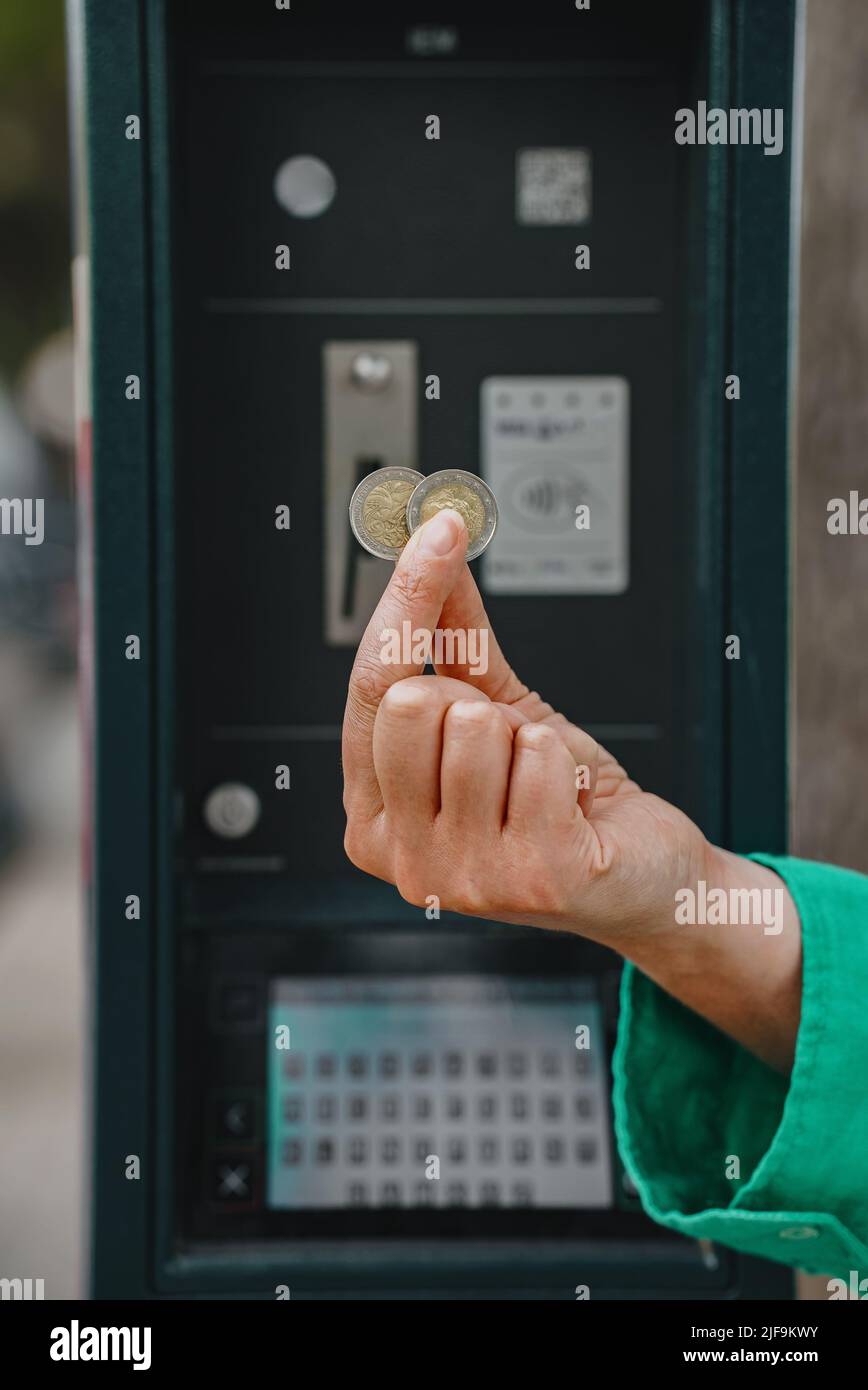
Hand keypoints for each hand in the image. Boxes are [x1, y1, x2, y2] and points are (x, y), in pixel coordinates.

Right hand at [342, 507, 801, 1071]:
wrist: (644, 876)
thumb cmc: (563, 803)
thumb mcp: (497, 713)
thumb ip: (451, 637)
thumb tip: (433, 551)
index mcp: (375, 817)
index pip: (372, 687)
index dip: (406, 601)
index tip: (441, 530)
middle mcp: (405, 858)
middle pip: (414, 701)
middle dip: (474, 700)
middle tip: (506, 747)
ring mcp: (464, 877)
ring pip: (479, 726)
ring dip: (526, 738)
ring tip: (540, 785)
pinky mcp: (533, 878)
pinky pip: (540, 755)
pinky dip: (567, 763)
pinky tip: (569, 807)